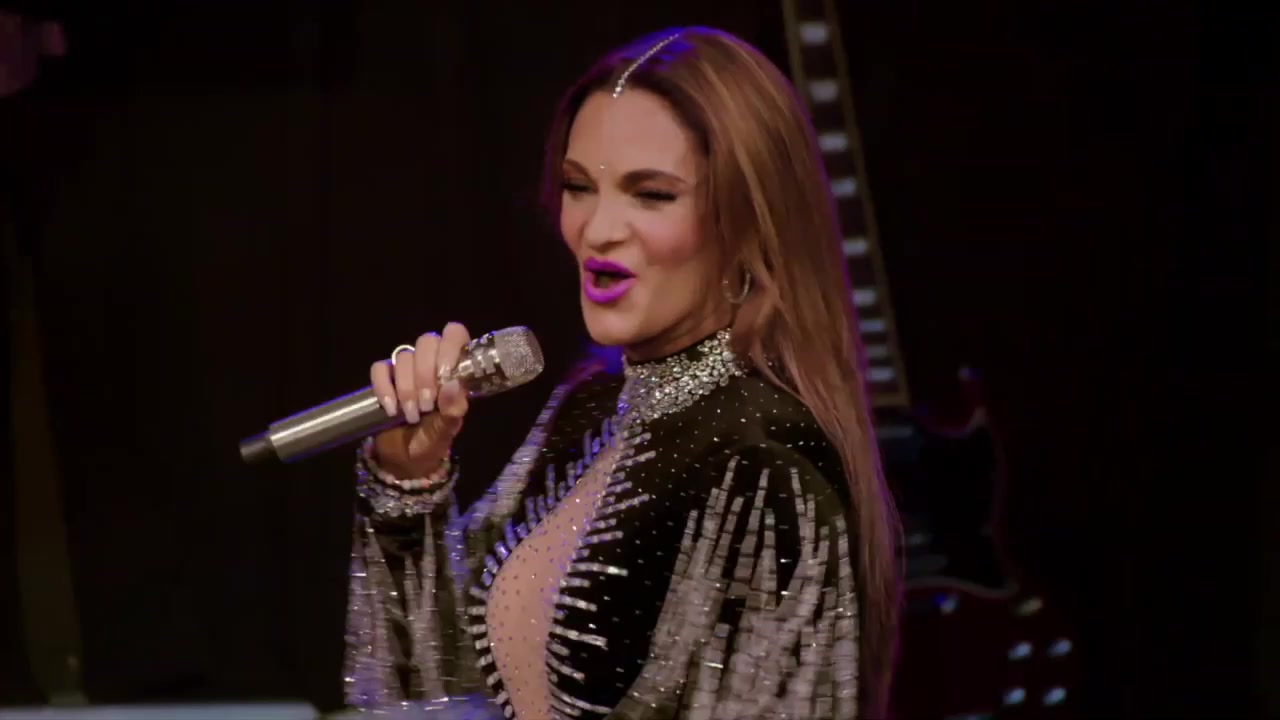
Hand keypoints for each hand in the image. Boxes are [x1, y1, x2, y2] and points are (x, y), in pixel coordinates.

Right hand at [368, 322, 470, 478]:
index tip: (446, 374)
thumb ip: (453, 409)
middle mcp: (431, 363)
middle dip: (426, 374)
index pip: (455, 334)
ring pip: (404, 356)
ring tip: (412, 414)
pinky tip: (391, 408)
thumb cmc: (433, 441)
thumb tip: (452, 385)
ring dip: (407, 387)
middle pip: (427, 342)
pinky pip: (380, 368)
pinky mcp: (384, 379)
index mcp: (454, 370)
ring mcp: (406, 370)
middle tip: (427, 404)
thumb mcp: (447, 430)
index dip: (450, 346)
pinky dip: (384, 387)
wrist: (404, 460)